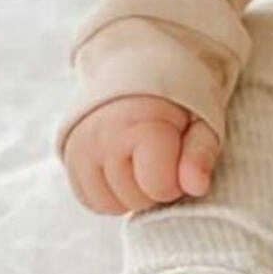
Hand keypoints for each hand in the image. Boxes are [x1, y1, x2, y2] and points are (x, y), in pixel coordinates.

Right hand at [62, 94, 220, 213]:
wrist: (140, 68)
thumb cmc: (177, 99)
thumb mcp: (203, 119)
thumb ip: (201, 153)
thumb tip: (196, 186)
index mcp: (140, 123)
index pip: (159, 187)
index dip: (178, 181)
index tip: (182, 157)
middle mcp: (103, 136)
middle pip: (136, 200)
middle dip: (155, 186)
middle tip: (163, 154)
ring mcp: (81, 147)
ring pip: (111, 205)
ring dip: (133, 193)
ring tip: (144, 159)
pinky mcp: (69, 156)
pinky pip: (91, 201)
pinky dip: (111, 194)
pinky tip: (126, 167)